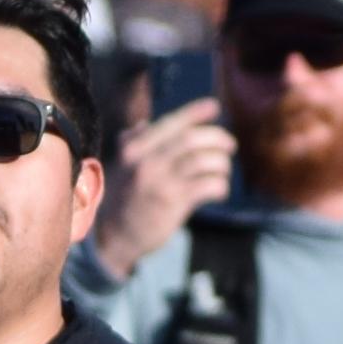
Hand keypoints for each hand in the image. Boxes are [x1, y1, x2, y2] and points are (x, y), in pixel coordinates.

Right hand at [93, 107, 235, 261]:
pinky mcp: (173, 204)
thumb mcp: (121, 167)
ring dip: (221, 163)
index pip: (170, 123)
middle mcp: (147, 162)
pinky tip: (219, 190)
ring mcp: (161, 183)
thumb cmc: (121, 199)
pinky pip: (207, 186)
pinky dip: (220, 185)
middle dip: (217, 138)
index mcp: (135, 149)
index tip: (214, 106)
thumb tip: (143, 125)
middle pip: (191, 140)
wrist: (112, 237)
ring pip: (203, 161)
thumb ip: (133, 144)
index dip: (195, 112)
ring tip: (223, 169)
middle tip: (230, 144)